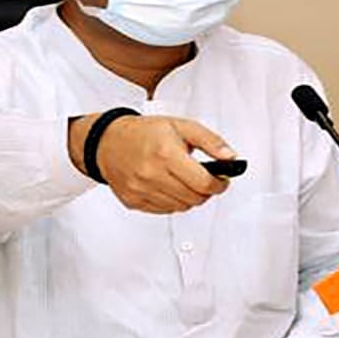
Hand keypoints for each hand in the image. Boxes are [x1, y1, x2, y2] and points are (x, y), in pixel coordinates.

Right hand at [72, 114, 235, 213]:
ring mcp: (141, 190)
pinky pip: (164, 211)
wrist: (108, 142)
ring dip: (189, 197)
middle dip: (205, 191)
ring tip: (184, 180)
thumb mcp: (181, 126)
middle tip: (204, 179)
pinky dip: (173, 201)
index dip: (219, 184)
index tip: (222, 180)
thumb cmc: (144, 133)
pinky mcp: (133, 201)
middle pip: (195, 198)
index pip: (204, 183)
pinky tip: (168, 185)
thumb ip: (210, 141)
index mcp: (166, 154)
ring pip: (181, 207)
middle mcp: (152, 174)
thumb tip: (231, 158)